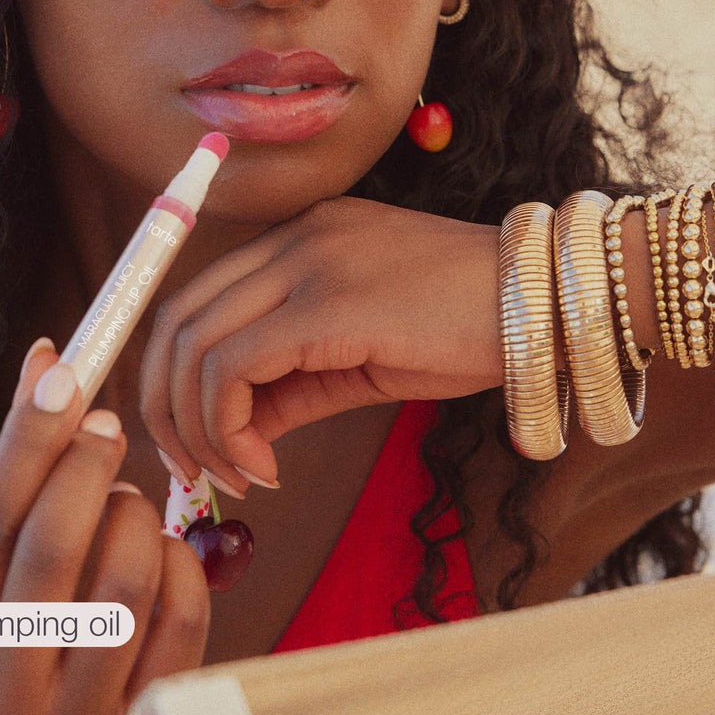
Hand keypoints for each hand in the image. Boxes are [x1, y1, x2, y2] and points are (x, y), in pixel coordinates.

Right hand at [0, 341, 208, 714]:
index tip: (60, 375)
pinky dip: (177, 560)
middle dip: (85, 467)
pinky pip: (179, 621)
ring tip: (119, 498)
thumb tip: (48, 361)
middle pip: (50, 556)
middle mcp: (1, 704)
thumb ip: (11, 485)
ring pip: (123, 584)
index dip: (26, 444)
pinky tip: (157, 544)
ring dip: (130, 514)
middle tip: (104, 423)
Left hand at [140, 197, 500, 492]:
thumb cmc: (468, 327)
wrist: (551, 301)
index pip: (194, 297)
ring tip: (236, 476)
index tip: (188, 439)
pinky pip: (234, 367)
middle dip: (163, 404)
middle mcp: (291, 238)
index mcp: (298, 239)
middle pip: (176, 317)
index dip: (169, 373)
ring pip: (195, 344)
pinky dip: (227, 428)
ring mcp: (306, 262)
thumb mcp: (363, 355)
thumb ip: (293, 382)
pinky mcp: (327, 303)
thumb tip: (234, 434)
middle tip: (190, 469)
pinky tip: (266, 467)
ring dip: (195, 428)